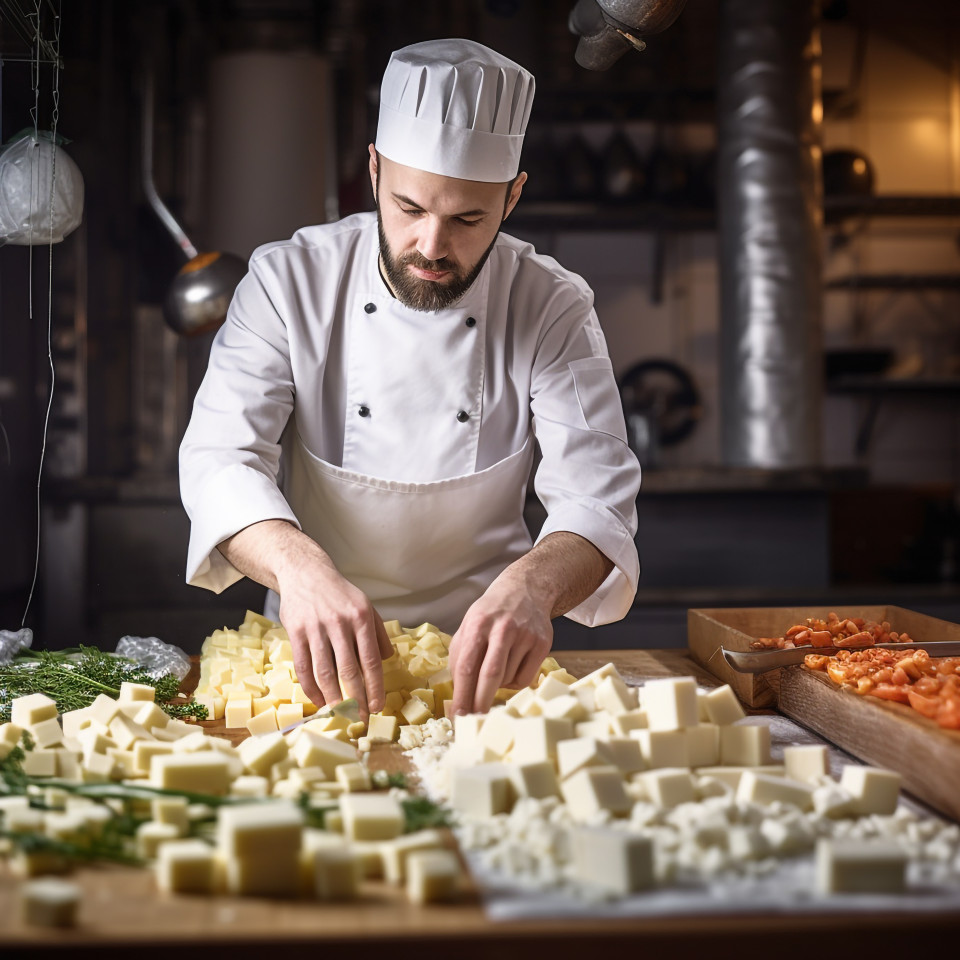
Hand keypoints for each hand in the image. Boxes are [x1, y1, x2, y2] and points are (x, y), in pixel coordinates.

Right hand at [276, 554, 392, 717]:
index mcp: (361, 617)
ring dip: (332, 698)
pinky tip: (318, 699)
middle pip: (349, 670)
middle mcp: (340, 623)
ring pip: (325, 672)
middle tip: (359, 718)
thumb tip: (388, 660)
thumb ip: (377, 633)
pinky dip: (311, 688)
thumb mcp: (366, 606)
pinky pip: (303, 667)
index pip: (371, 660)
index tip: (377, 707)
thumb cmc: (339, 594)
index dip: (375, 687)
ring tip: (339, 714)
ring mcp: (316, 628)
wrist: (306, 573)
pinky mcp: (296, 632)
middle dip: (356, 699)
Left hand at [448, 578, 552, 714]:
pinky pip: (525, 679)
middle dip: (480, 703)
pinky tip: (512, 666)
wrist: (526, 590)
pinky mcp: (543, 644)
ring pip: (507, 680)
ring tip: (497, 666)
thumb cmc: (491, 614)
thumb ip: (460, 655)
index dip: (462, 695)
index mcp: (478, 624)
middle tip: (474, 722)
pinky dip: (514, 682)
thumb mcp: (469, 625)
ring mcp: (526, 636)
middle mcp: (503, 629)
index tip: (457, 716)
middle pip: (490, 676)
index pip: (467, 666)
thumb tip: (457, 692)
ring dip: (497, 686)